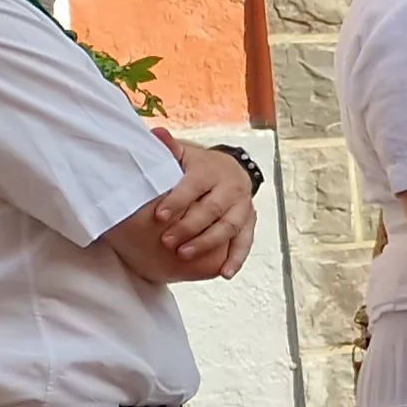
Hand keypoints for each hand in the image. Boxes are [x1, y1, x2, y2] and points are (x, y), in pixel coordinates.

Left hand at [151, 133, 255, 276]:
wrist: (231, 169)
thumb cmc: (198, 166)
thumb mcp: (184, 154)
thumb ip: (170, 148)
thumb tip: (156, 133)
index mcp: (211, 170)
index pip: (194, 187)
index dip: (177, 201)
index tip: (159, 216)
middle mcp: (230, 187)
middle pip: (212, 209)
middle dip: (189, 227)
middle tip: (167, 242)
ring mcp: (242, 205)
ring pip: (229, 226)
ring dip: (207, 243)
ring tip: (185, 254)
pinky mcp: (249, 220)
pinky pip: (245, 241)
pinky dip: (236, 258)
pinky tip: (225, 273)